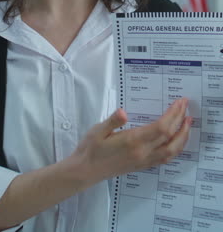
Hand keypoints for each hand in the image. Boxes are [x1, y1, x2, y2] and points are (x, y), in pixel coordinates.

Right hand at [73, 98, 190, 186]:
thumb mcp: (97, 130)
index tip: (179, 102)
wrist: (85, 171)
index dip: (173, 114)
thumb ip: (112, 121)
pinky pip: (165, 158)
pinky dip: (176, 148)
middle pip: (170, 137)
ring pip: (172, 151)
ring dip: (183, 136)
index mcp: (132, 141)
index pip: (161, 127)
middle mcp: (142, 152)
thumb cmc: (90, 148)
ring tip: (187, 123)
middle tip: (186, 107)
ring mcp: (144, 161)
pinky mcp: (142, 166)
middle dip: (181, 121)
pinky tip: (177, 141)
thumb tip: (123, 112)